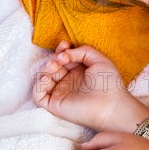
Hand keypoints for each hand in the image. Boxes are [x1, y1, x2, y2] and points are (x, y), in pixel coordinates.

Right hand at [33, 42, 148, 131]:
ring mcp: (60, 93)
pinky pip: (38, 94)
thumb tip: (64, 53)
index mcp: (77, 72)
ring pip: (42, 78)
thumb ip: (82, 51)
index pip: (62, 59)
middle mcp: (67, 82)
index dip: (60, 50)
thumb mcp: (99, 59)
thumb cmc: (109, 83)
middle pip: (51, 66)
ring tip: (55, 65)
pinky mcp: (54, 104)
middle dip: (53, 58)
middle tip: (61, 58)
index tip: (64, 45)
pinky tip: (48, 78)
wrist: (111, 105)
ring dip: (44, 68)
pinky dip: (39, 84)